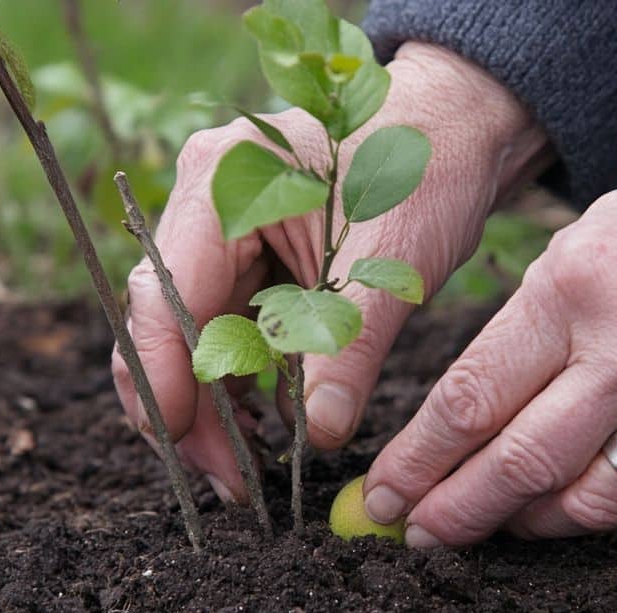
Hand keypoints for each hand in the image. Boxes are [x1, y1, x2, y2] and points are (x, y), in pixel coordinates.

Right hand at [112, 43, 547, 500]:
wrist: (454, 127)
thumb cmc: (423, 166)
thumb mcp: (389, 261)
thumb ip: (348, 348)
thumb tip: (317, 435)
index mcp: (218, 184)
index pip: (163, 298)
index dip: (167, 381)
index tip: (191, 448)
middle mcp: (201, 207)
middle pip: (162, 327)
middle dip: (187, 410)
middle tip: (230, 482)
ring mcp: (219, 234)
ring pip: (189, 339)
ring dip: (212, 407)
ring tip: (249, 472)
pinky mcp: (247, 260)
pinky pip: (225, 332)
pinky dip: (241, 384)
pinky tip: (267, 431)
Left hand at [362, 114, 616, 546]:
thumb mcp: (587, 243)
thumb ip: (533, 330)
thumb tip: (473, 424)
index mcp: (579, 286)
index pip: (472, 399)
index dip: (417, 462)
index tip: (386, 497)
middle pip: (522, 466)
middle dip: (458, 515)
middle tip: (423, 538)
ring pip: (603, 503)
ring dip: (545, 521)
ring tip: (518, 518)